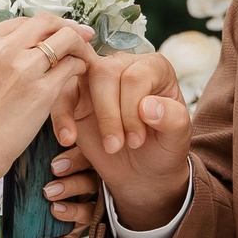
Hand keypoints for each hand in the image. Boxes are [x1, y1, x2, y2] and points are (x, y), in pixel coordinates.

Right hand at [0, 15, 96, 183]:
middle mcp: (2, 47)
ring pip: (66, 38)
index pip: (26, 21)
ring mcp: (23, 67)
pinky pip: (73, 66)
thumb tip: (33, 43)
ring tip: (83, 57)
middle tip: (83, 36)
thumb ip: (0, 53)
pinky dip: (80, 67)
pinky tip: (78, 76)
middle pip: (48, 23)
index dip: (48, 27)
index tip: (60, 32)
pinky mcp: (42, 91)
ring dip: (79, 45)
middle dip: (69, 28)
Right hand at [51, 51, 191, 229]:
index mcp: (153, 68)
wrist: (143, 171)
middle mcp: (124, 65)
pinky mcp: (76, 98)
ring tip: (100, 145)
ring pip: (79, 77)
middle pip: (105, 72)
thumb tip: (148, 106)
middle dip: (109, 114)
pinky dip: (60, 118)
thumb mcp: (177, 138)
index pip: (135, 77)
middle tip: (118, 146)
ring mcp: (97, 79)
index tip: (137, 140)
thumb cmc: (162, 148)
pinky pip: (60, 98)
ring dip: (83, 114)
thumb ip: (173, 119)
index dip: (132, 111)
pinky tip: (67, 139)